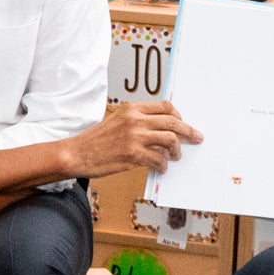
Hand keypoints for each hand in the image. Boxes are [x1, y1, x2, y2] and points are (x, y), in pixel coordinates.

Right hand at [57, 99, 202, 177]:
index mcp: (132, 108)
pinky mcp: (133, 155)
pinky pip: (158, 159)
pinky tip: (160, 168)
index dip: (179, 115)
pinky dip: (163, 165)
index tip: (183, 123)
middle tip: (196, 138)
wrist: (77, 153)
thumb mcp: (117, 120)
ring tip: (175, 156)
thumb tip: (160, 129)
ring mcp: (135, 137)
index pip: (165, 106)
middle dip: (188, 131)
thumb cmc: (95, 140)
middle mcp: (136, 120)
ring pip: (170, 140)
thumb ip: (137, 120)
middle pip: (173, 122)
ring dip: (176, 150)